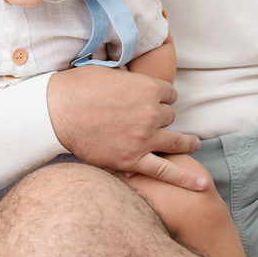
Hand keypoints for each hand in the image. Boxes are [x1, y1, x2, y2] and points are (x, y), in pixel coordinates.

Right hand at [47, 65, 202, 188]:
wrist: (55, 113)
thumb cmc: (76, 88)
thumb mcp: (108, 73)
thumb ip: (129, 80)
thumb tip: (133, 82)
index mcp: (147, 87)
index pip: (169, 94)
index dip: (162, 98)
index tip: (156, 101)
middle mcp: (151, 112)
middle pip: (169, 116)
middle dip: (161, 118)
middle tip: (150, 120)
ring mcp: (144, 138)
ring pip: (175, 140)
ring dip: (186, 142)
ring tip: (193, 144)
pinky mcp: (133, 160)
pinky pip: (166, 171)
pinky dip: (186, 179)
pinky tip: (201, 183)